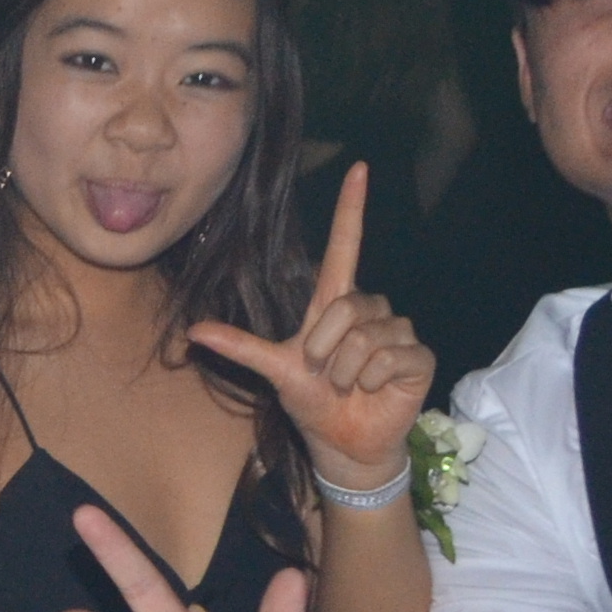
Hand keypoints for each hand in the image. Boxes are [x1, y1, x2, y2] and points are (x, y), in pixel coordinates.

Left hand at [186, 161, 434, 489]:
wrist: (344, 444)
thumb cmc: (313, 402)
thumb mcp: (275, 371)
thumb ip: (240, 348)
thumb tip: (193, 333)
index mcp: (335, 303)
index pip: (346, 245)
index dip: (351, 208)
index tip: (359, 167)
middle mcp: (369, 309)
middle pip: (346, 307)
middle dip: (326, 349)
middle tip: (327, 374)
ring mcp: (397, 331)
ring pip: (367, 336)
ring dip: (348, 370)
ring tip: (349, 385)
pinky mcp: (418, 356)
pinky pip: (391, 357)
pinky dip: (373, 380)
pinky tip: (374, 390)